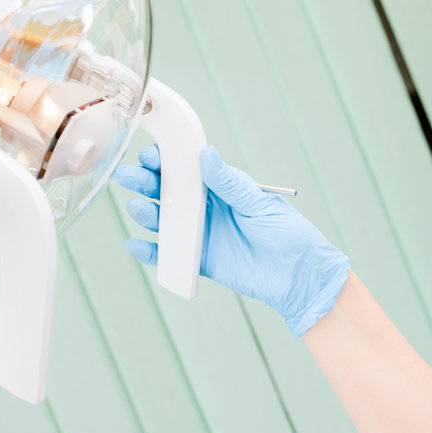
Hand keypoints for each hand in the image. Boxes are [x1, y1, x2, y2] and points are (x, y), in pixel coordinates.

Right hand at [113, 145, 349, 336]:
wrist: (301, 277)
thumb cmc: (290, 234)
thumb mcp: (261, 204)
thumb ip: (230, 184)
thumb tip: (206, 155)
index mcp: (222, 188)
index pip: (187, 170)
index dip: (167, 162)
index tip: (152, 157)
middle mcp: (208, 208)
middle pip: (169, 192)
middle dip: (147, 183)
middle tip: (131, 177)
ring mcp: (202, 234)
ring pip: (166, 221)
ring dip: (146, 214)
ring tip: (137, 209)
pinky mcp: (202, 261)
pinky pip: (171, 256)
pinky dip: (151, 253)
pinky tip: (134, 246)